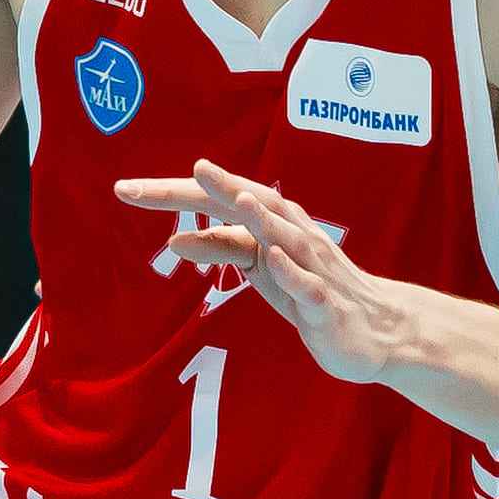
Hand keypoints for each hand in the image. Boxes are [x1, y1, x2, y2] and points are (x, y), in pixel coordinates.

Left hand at [117, 160, 416, 385]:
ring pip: (286, 236)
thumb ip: (220, 248)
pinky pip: (308, 285)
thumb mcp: (258, 268)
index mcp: (271, 223)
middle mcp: (292, 234)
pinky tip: (273, 256)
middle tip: (189, 167)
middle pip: (252, 202)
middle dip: (218, 186)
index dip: (173, 193)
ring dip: (262, 217)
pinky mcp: (326, 302)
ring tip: (235, 197)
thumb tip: (174, 241)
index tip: (125, 189)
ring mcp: (312, 266)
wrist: (373, 331)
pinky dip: (291, 270)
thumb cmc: (310, 293)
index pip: (217, 200)